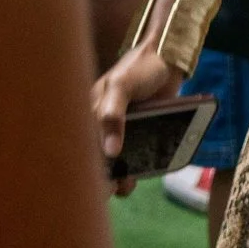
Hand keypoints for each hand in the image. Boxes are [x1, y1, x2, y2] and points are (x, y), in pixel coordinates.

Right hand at [91, 45, 182, 197]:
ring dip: (120, 175)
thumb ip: (113, 115)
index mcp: (90, 111)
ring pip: (115, 160)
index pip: (80, 143)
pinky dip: (137, 166)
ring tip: (128, 184)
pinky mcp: (140, 132)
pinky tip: (142, 172)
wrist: (169, 59)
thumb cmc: (140, 67)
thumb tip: (110, 151)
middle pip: (96, 156)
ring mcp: (121, 129)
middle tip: (114, 187)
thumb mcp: (122, 86)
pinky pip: (135, 155)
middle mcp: (101, 123)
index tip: (94, 183)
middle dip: (103, 176)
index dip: (83, 165)